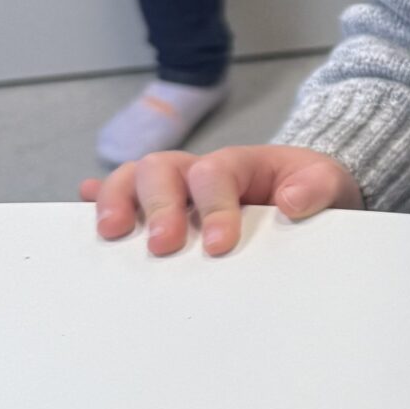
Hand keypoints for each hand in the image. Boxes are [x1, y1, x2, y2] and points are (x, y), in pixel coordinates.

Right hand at [80, 144, 360, 257]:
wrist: (308, 191)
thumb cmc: (311, 188)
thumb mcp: (329, 182)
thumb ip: (317, 187)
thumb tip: (290, 202)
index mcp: (238, 163)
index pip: (215, 173)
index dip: (215, 206)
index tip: (220, 245)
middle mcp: (198, 171)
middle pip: (162, 169)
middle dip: (159, 205)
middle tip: (163, 245)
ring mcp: (176, 189)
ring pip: (134, 178)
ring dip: (117, 200)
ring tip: (111, 232)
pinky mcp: (164, 209)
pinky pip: (124, 198)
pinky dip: (98, 201)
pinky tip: (81, 213)